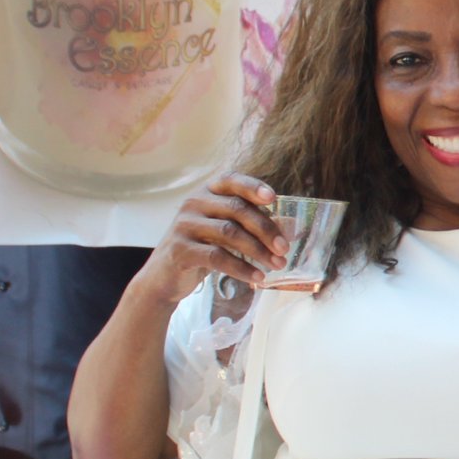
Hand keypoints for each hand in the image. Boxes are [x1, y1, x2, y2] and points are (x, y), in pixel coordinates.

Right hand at [139, 173, 287, 306]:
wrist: (164, 278)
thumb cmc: (202, 249)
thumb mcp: (228, 234)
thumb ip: (255, 226)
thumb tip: (293, 227)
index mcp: (206, 192)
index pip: (231, 180)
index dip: (252, 186)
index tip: (273, 198)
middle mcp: (193, 203)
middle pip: (237, 209)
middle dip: (266, 229)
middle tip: (284, 248)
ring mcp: (184, 225)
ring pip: (229, 233)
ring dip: (258, 251)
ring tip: (276, 265)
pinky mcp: (180, 249)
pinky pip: (217, 257)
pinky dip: (242, 269)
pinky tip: (258, 278)